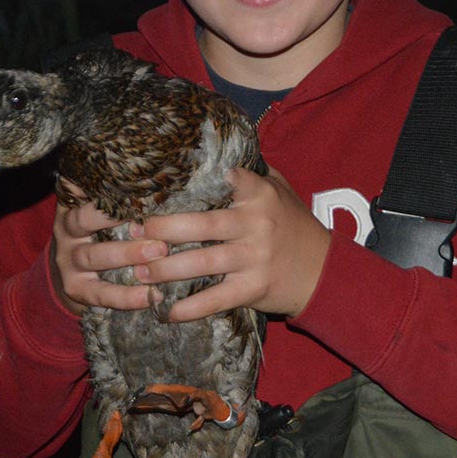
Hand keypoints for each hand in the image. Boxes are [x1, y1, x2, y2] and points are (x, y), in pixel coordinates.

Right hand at [49, 179, 167, 314]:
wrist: (71, 276)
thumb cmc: (99, 234)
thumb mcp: (100, 210)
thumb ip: (118, 193)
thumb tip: (159, 171)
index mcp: (72, 205)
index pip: (78, 187)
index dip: (99, 183)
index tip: (129, 179)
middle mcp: (65, 230)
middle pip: (83, 220)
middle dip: (114, 218)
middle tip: (148, 216)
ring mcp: (68, 261)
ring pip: (94, 256)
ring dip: (127, 254)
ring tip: (159, 252)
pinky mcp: (76, 289)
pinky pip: (100, 293)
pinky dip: (126, 296)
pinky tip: (150, 296)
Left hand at [132, 166, 330, 321]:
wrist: (324, 272)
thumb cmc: (293, 226)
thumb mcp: (279, 191)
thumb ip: (251, 173)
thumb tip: (218, 146)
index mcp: (260, 195)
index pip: (229, 181)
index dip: (198, 181)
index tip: (162, 183)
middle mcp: (256, 225)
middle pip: (202, 225)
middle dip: (163, 229)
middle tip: (132, 232)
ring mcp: (255, 259)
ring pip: (202, 263)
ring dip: (166, 270)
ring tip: (138, 271)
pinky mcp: (253, 289)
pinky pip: (215, 299)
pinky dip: (189, 307)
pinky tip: (166, 311)